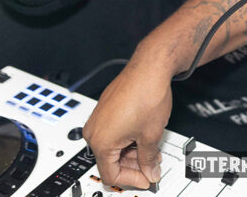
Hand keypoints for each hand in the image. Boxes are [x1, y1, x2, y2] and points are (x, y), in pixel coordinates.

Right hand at [83, 59, 171, 188]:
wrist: (150, 68)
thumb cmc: (147, 94)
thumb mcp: (151, 136)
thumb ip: (148, 160)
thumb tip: (149, 171)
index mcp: (101, 141)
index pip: (111, 175)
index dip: (132, 179)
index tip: (146, 179)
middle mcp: (94, 130)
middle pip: (110, 161)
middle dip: (133, 165)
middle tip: (152, 165)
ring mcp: (98, 119)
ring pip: (113, 147)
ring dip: (132, 152)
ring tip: (152, 150)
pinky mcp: (105, 109)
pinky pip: (113, 132)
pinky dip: (128, 138)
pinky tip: (144, 136)